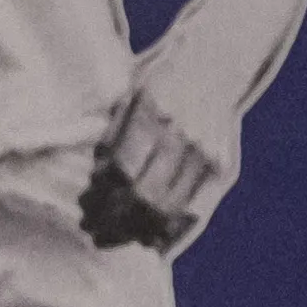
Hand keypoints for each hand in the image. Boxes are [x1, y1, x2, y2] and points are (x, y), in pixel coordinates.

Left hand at [83, 82, 238, 251]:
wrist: (217, 62)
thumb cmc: (161, 76)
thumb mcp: (130, 91)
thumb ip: (112, 131)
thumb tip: (95, 178)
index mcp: (151, 114)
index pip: (121, 171)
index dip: (100, 196)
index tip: (83, 207)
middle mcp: (182, 137)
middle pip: (143, 195)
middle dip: (113, 219)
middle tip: (91, 230)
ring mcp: (206, 155)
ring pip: (169, 208)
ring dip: (138, 230)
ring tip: (114, 238)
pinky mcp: (223, 168)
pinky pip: (198, 210)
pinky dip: (174, 233)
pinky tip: (152, 244)